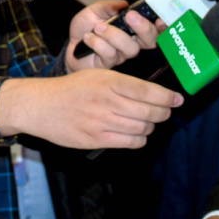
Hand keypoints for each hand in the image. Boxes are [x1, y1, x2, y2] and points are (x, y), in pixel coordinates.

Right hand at [0, 68, 182, 148]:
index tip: (178, 100)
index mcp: (108, 81)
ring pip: (142, 129)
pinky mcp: (95, 139)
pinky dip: (139, 140)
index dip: (167, 97)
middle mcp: (106, 101)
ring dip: (150, 127)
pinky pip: (129, 143)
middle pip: (148, 112)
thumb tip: (151, 93)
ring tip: (148, 122)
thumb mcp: (95, 75)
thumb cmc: (70, 88)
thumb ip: (122, 83)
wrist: (40, 105)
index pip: (147, 91)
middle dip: (163, 113)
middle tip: (165, 112)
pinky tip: (137, 135)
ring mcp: (101, 121)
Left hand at [65, 0, 165, 70]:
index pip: (155, 29)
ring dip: (114, 35)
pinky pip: (109, 54)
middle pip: (150, 41)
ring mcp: (121, 55)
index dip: (162, 26)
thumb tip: (125, 5)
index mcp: (133, 29)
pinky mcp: (108, 64)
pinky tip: (87, 37)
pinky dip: (97, 43)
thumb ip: (110, 7)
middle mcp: (131, 43)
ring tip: (98, 27)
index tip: (159, 18)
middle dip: (144, 28)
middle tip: (130, 17)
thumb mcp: (97, 10)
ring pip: (130, 48)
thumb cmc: (87, 27)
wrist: (69, 43)